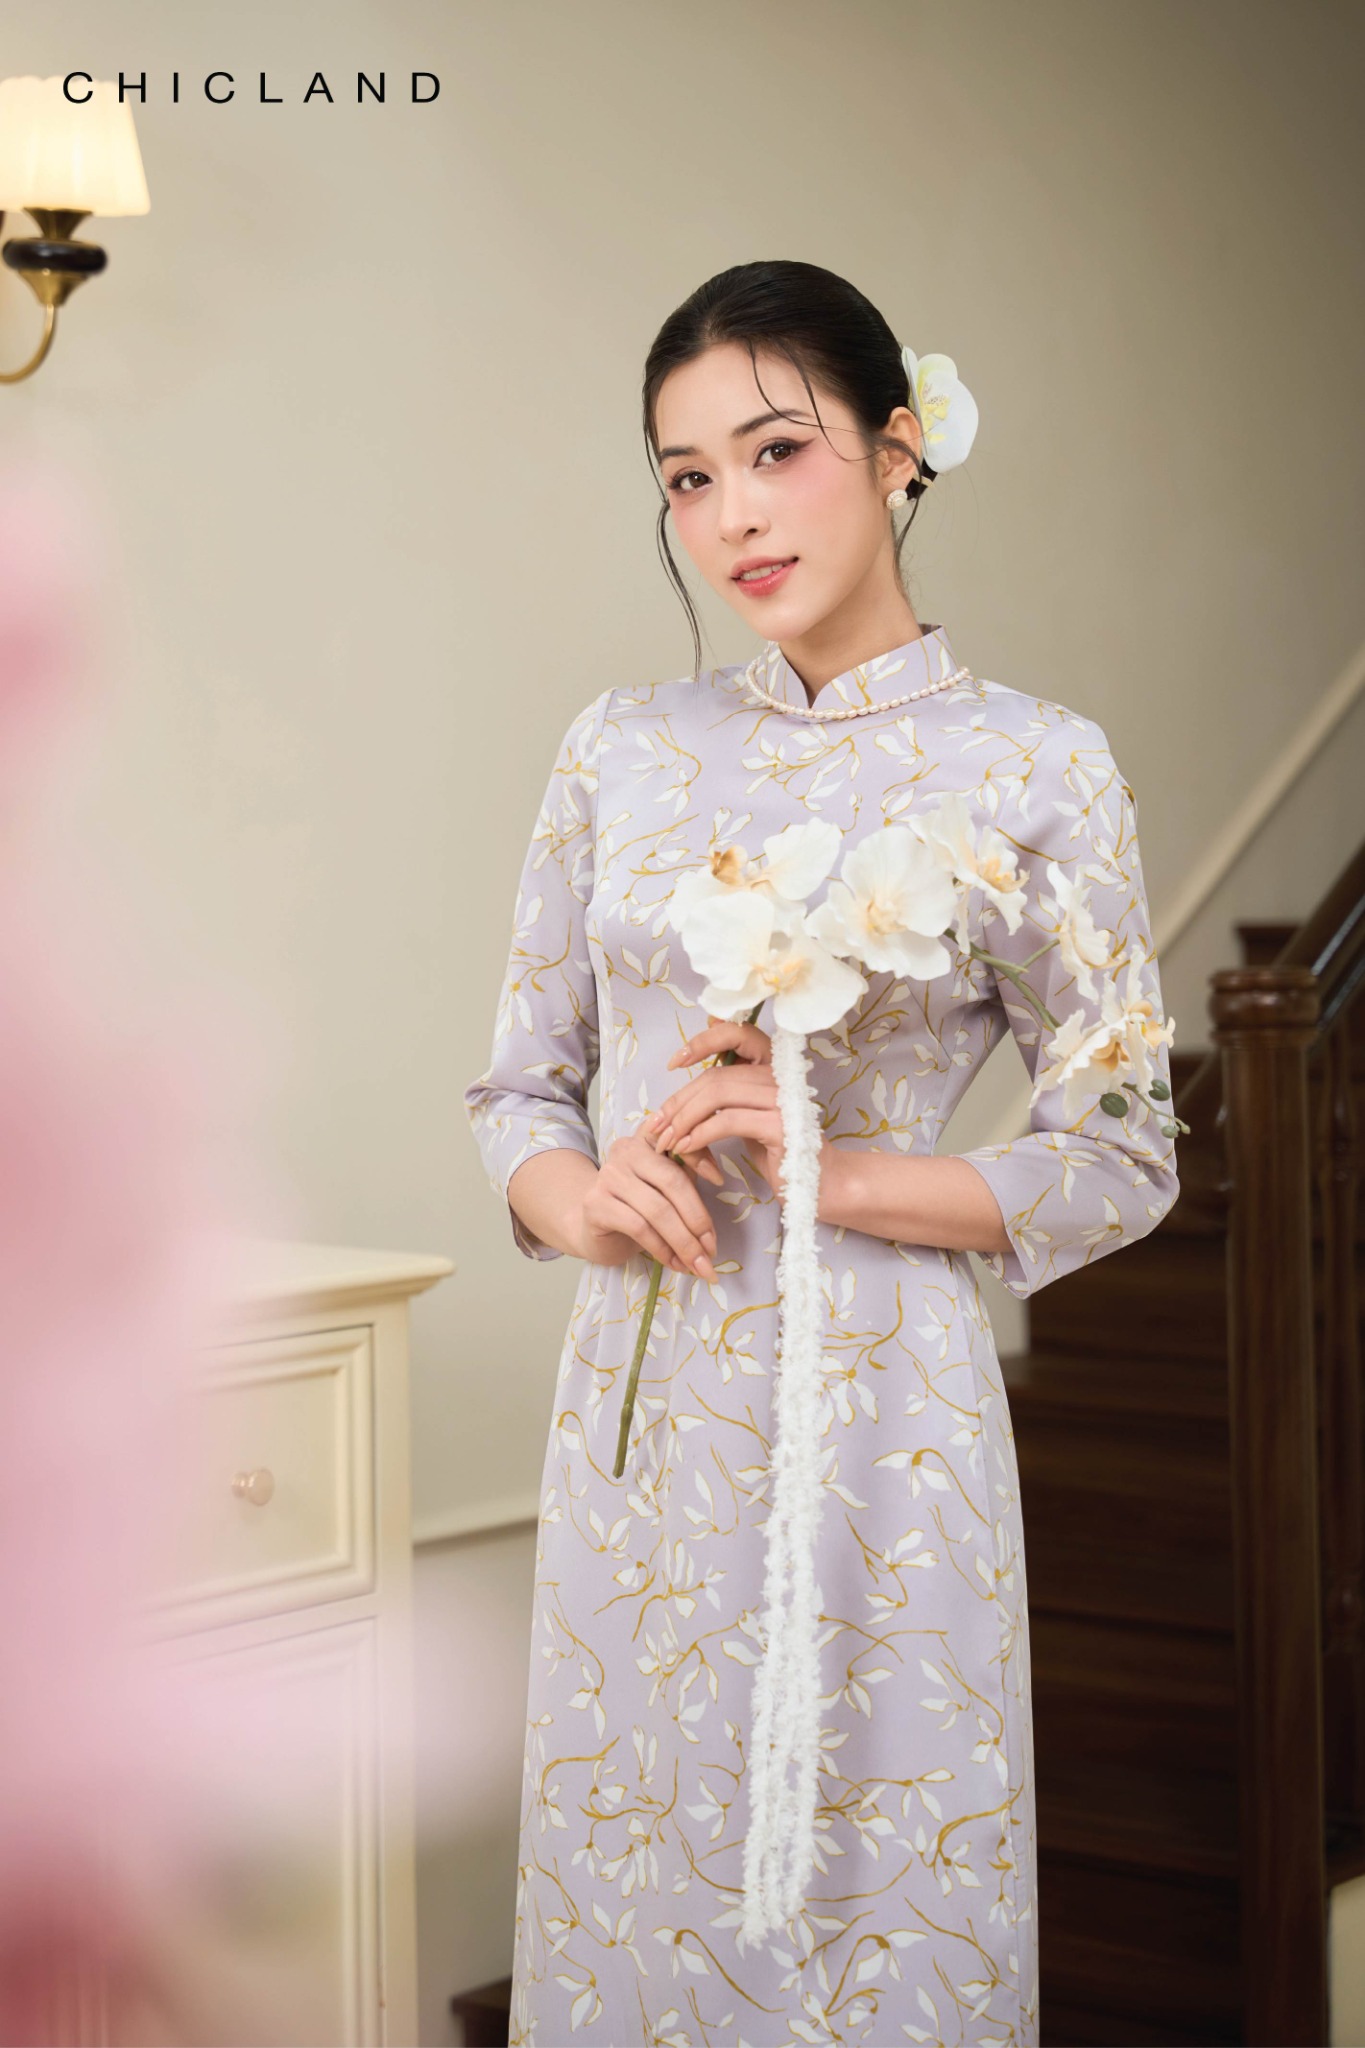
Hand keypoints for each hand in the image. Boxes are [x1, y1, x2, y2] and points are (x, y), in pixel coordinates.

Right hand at [576, 1132, 717, 1279]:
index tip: (719, 1181)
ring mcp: (608, 1177)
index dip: (700, 1157)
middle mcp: (625, 1151)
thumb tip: (716, 1177)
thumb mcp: (667, 1185)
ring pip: (658, 1210)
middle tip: (713, 1250)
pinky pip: (639, 1228)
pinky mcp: (597, 1204)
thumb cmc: (638, 1206)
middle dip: (698, 1220)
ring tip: (699, 1265)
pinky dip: (663, 1250)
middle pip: (672, 1182)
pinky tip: (675, 1264)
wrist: (594, 1229)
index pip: (678, 1142)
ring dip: (684, 1243)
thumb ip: (689, 1174)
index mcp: (647, 1139)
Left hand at [643, 1016, 786, 1193]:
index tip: (674, 1062)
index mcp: (774, 1065)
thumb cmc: (778, 1149)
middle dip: (678, 1100)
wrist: (818, 1184)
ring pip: (717, 1095)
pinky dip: (698, 1135)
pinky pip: (726, 1121)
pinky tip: (685, 1148)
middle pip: (715, 1075)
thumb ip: (726, 1091)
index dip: (702, 1042)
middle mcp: (781, 1075)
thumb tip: (688, 1061)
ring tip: (666, 1140)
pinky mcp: (779, 1125)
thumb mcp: (747, 1115)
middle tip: (656, 1124)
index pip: (738, 1033)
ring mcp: (782, 1098)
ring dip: (683, 1120)